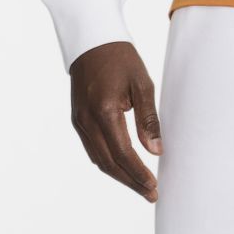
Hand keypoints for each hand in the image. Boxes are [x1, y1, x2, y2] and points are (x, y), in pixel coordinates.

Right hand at [68, 40, 162, 201]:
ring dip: (119, 176)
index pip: (123, 154)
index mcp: (104, 111)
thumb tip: (156, 150)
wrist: (91, 40)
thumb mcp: (142, 84)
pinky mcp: (77, 119)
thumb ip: (148, 120)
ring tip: (140, 186)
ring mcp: (79, 121)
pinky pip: (92, 149)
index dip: (139, 174)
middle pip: (109, 163)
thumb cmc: (120, 58)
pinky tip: (123, 168)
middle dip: (130, 182)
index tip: (154, 187)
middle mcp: (87, 120)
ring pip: (98, 159)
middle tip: (150, 194)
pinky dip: (108, 162)